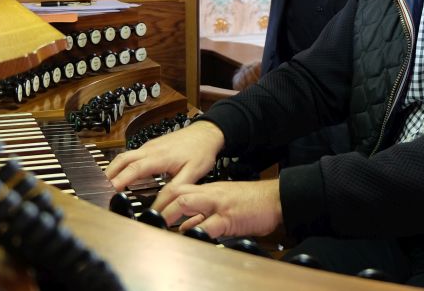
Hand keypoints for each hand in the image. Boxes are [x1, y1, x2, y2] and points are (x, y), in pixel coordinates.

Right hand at [106, 120, 224, 191]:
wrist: (207, 133)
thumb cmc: (201, 152)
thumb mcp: (192, 174)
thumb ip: (174, 189)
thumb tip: (159, 207)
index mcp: (159, 157)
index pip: (134, 169)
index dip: (120, 180)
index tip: (108, 191)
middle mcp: (150, 149)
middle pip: (122, 160)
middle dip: (109, 174)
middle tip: (99, 189)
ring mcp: (149, 147)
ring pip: (125, 156)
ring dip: (114, 169)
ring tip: (106, 185)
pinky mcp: (151, 147)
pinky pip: (132, 155)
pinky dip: (122, 165)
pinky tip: (122, 176)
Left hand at [155, 179, 282, 238]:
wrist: (275, 198)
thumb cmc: (252, 202)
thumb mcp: (224, 204)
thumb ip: (204, 213)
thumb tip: (185, 225)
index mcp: (209, 191)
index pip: (178, 188)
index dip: (161, 198)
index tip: (149, 209)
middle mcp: (210, 194)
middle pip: (177, 193)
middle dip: (159, 205)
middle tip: (147, 218)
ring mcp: (219, 204)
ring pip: (188, 202)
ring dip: (171, 214)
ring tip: (159, 224)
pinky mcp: (229, 217)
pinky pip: (209, 223)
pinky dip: (196, 229)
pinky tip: (189, 235)